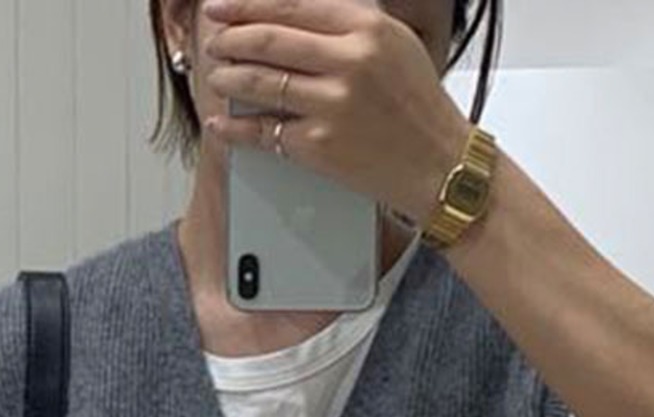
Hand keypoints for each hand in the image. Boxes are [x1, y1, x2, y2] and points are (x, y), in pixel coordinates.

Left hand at [200, 0, 470, 226]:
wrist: (438, 164)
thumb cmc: (418, 107)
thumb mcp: (395, 44)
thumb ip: (347, 26)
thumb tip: (291, 17)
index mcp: (367, 28)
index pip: (292, 5)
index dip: (247, 5)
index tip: (222, 7)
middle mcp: (350, 60)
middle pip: (269, 40)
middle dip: (231, 39)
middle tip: (215, 42)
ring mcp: (332, 104)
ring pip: (261, 82)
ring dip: (229, 78)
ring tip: (217, 76)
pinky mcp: (320, 145)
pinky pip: (264, 131)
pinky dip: (235, 127)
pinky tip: (221, 121)